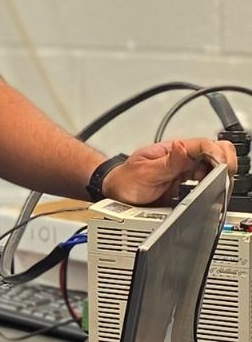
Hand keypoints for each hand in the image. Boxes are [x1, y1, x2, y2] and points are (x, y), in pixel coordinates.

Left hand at [103, 136, 236, 204]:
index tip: (220, 167)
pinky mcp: (189, 188)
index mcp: (174, 150)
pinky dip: (211, 190)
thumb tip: (181, 146)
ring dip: (216, 179)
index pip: (205, 145)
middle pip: (216, 155)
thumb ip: (167, 162)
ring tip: (205, 189)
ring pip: (215, 171)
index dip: (217, 154)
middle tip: (218, 180)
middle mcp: (183, 160)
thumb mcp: (144, 172)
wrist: (117, 195)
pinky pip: (207, 186)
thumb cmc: (126, 180)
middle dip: (223, 166)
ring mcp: (187, 174)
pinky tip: (203, 196)